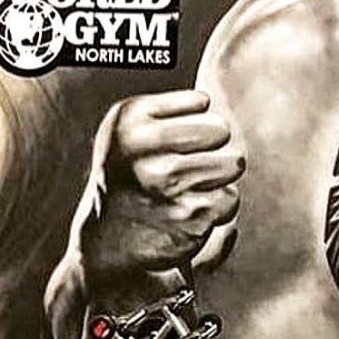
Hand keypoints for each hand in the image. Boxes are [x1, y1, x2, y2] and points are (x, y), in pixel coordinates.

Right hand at [84, 89, 244, 287]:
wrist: (106, 239)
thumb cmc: (129, 173)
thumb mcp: (129, 127)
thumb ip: (170, 106)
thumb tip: (208, 99)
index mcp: (129, 120)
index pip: (200, 102)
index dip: (194, 120)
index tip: (170, 138)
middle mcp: (145, 150)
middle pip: (221, 130)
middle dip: (212, 146)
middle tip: (184, 163)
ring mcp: (168, 185)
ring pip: (232, 164)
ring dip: (218, 177)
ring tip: (186, 187)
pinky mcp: (190, 217)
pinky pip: (230, 199)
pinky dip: (217, 207)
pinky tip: (189, 211)